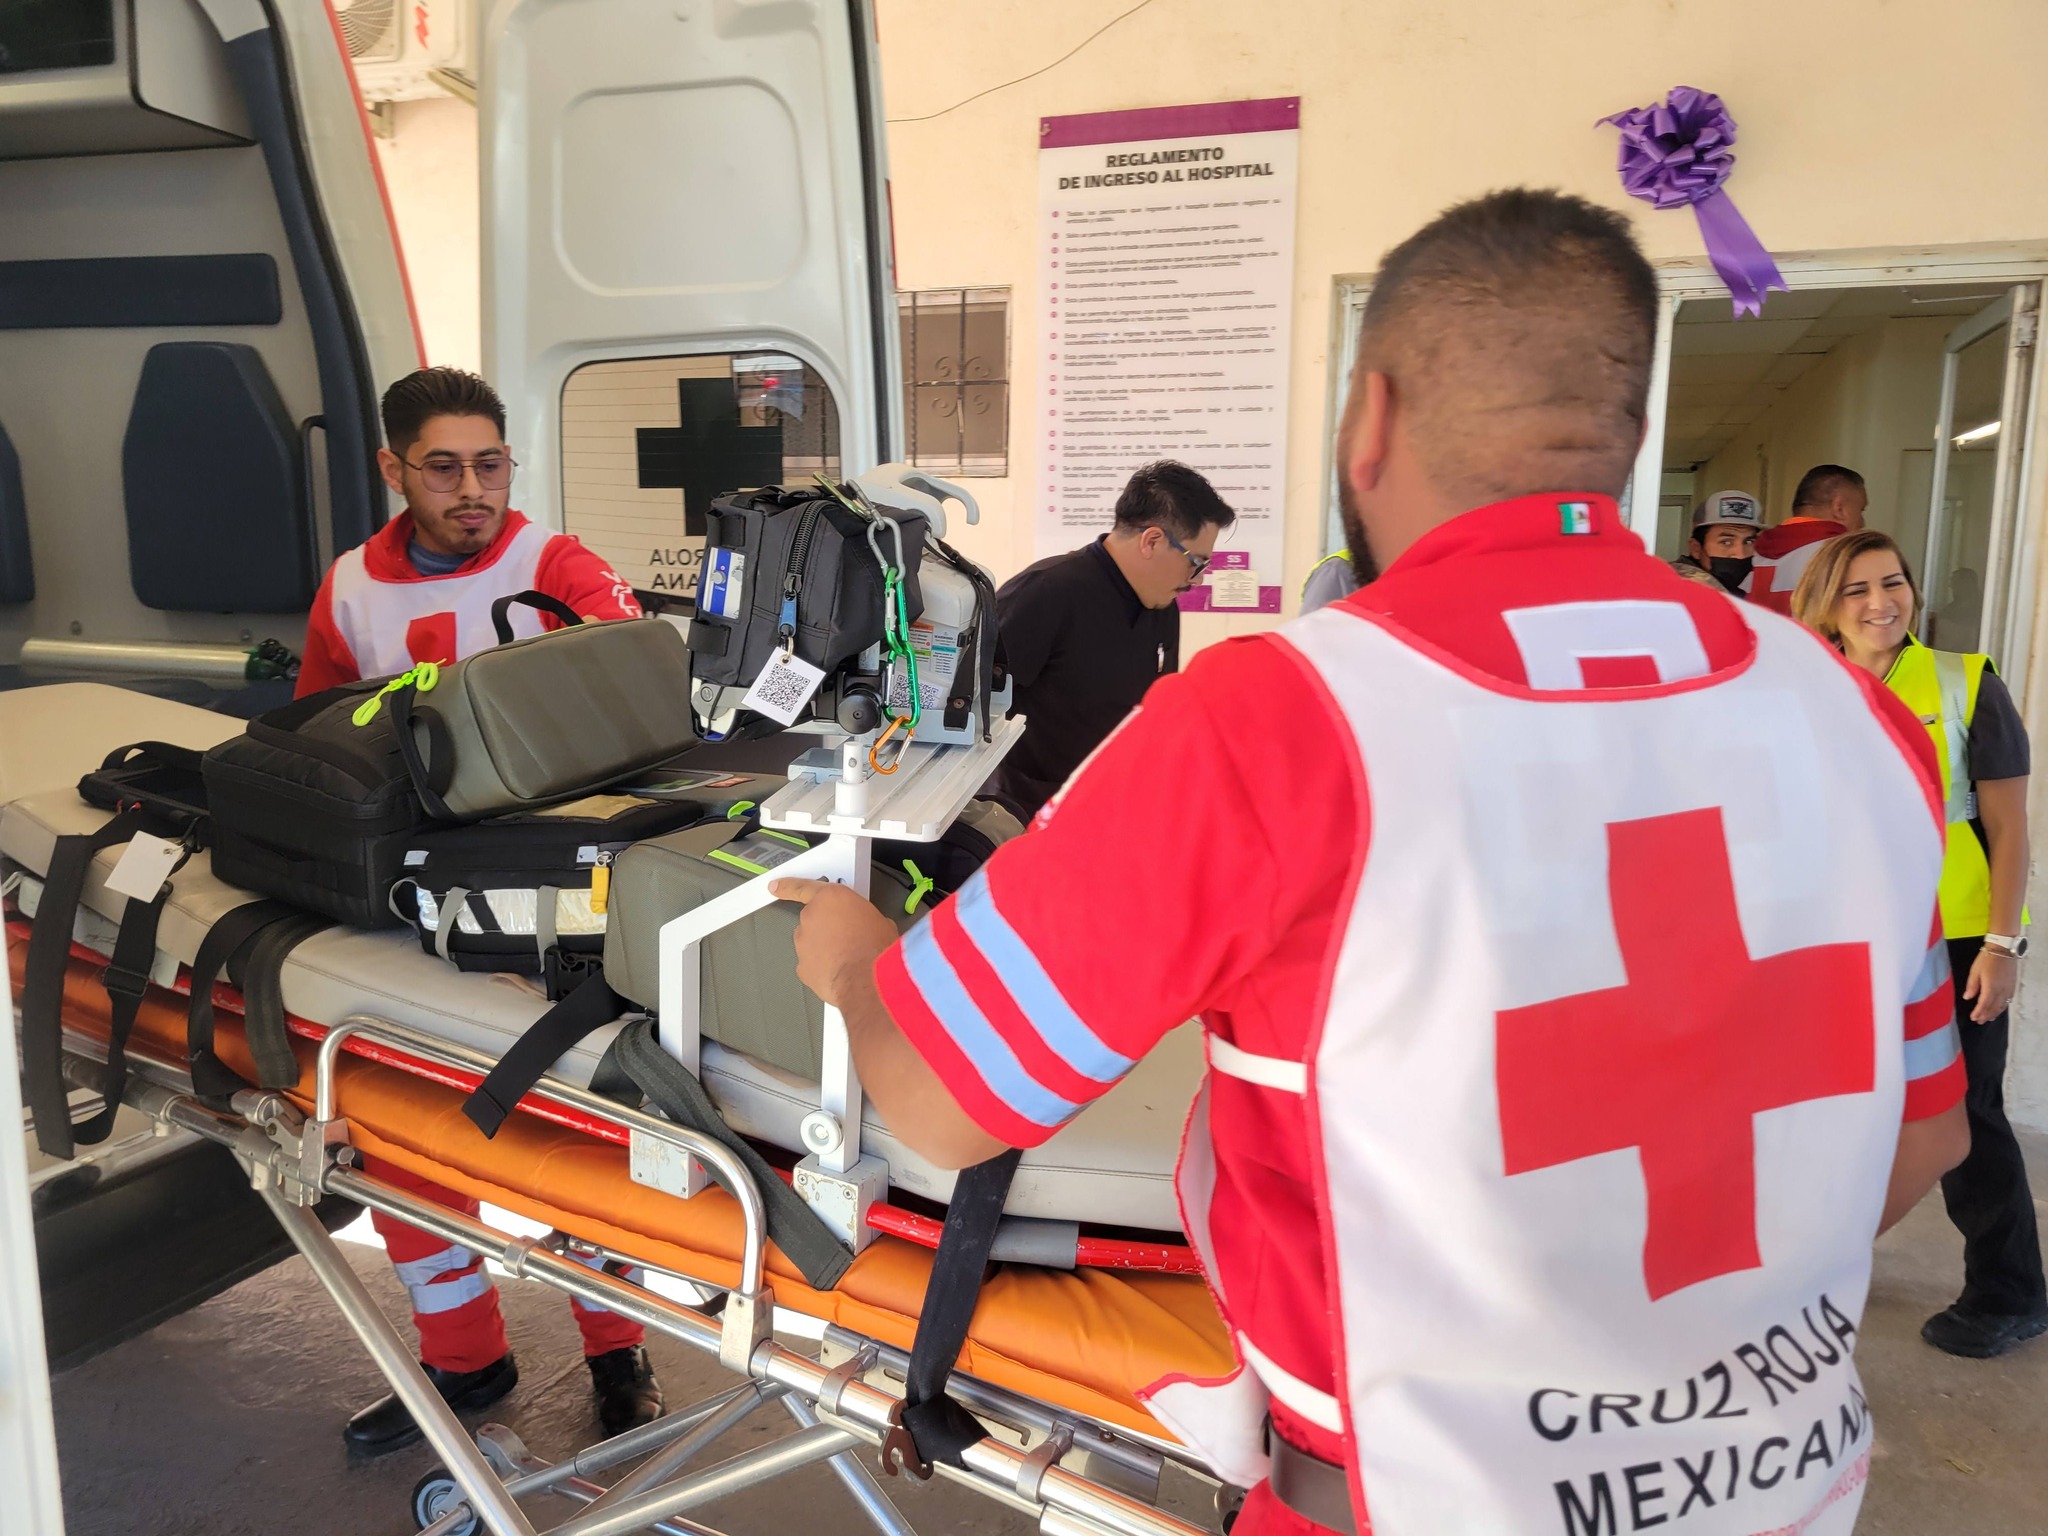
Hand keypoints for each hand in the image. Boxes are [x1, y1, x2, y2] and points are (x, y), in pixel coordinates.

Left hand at [772, 878, 899, 1008]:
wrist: (869, 980)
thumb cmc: (877, 949)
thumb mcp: (880, 921)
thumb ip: (862, 917)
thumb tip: (866, 926)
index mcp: (831, 898)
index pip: (802, 887)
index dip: (786, 886)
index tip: (776, 886)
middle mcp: (812, 917)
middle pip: (813, 919)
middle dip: (827, 927)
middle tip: (848, 938)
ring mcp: (804, 943)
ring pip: (811, 944)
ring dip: (825, 948)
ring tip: (848, 959)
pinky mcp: (803, 967)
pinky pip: (811, 965)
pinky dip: (822, 968)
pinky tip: (840, 972)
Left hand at [1965, 945, 2019, 1022]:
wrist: (2003, 950)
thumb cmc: (1986, 959)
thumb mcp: (1975, 971)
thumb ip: (1972, 986)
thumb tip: (1967, 998)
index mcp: (1990, 987)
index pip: (1984, 1004)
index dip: (1978, 1012)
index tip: (1973, 1018)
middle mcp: (2001, 990)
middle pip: (1993, 1007)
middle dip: (1986, 1015)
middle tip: (1979, 1021)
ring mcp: (2008, 989)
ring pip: (2002, 1005)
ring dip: (1994, 1013)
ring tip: (1987, 1019)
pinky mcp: (2012, 986)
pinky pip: (2008, 1000)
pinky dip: (2002, 1007)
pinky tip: (1998, 1009)